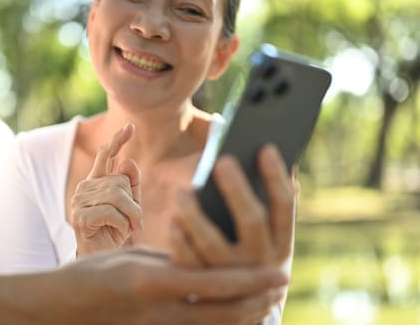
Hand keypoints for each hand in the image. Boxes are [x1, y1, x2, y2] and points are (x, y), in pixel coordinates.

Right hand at [57, 247, 288, 324]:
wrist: (60, 308)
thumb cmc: (92, 273)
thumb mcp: (134, 257)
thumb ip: (173, 262)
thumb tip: (204, 263)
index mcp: (154, 282)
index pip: (217, 283)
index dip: (254, 280)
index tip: (280, 272)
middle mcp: (160, 312)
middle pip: (225, 315)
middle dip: (258, 303)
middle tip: (280, 289)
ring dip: (245, 318)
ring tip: (265, 304)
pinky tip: (234, 318)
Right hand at [69, 123, 142, 256]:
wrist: (102, 258)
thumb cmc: (115, 231)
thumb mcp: (130, 206)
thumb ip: (132, 185)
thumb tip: (128, 161)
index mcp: (97, 182)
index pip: (107, 156)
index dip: (118, 141)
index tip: (130, 127)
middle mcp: (85, 188)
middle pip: (120, 181)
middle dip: (134, 202)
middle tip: (136, 221)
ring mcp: (80, 201)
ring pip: (117, 196)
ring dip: (130, 214)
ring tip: (131, 227)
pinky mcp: (79, 217)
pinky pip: (110, 212)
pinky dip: (121, 223)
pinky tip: (120, 231)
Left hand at [168, 144, 296, 323]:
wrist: (244, 307)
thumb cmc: (253, 252)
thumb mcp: (269, 235)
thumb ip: (267, 200)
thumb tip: (266, 155)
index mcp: (282, 242)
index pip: (283, 206)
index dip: (276, 177)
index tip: (266, 148)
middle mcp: (262, 261)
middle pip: (252, 221)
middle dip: (237, 190)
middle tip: (222, 161)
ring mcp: (233, 277)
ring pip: (213, 245)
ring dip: (197, 216)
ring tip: (183, 191)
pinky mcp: (204, 288)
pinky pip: (189, 264)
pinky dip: (179, 242)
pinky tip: (171, 220)